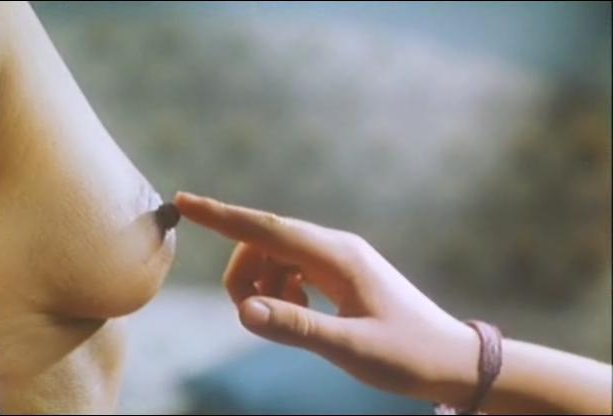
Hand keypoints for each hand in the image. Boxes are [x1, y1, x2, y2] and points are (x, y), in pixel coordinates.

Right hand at [174, 192, 479, 404]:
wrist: (452, 360)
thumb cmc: (409, 355)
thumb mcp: (352, 347)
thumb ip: (296, 328)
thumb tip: (242, 311)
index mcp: (337, 256)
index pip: (267, 228)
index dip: (223, 216)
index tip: (184, 200)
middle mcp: (334, 249)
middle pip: (264, 244)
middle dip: (244, 276)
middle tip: (254, 318)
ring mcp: (336, 260)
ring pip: (274, 259)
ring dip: (263, 289)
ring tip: (291, 323)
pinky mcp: (338, 275)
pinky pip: (290, 273)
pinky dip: (281, 294)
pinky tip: (304, 317)